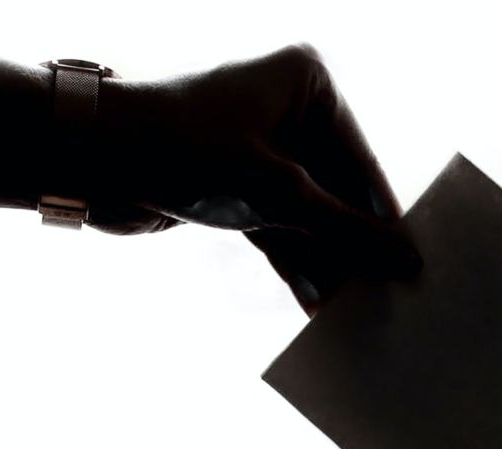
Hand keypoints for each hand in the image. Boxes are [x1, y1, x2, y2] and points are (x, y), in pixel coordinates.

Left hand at [93, 45, 418, 314]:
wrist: (88, 158)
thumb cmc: (184, 150)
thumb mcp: (279, 196)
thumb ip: (347, 231)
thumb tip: (407, 261)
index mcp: (308, 83)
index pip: (363, 162)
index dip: (385, 220)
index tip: (414, 268)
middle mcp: (288, 108)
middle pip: (340, 191)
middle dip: (355, 248)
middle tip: (387, 298)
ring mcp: (261, 149)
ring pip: (311, 215)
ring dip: (327, 263)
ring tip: (355, 312)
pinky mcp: (236, 185)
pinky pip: (281, 228)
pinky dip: (295, 262)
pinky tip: (317, 304)